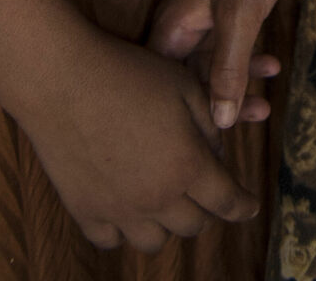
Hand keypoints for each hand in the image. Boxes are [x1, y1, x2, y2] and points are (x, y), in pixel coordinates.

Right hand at [20, 29, 258, 251]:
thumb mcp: (183, 85)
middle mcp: (157, 197)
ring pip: (154, 241)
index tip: (249, 208)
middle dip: (205, 210)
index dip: (243, 206)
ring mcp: (119, 210)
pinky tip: (125, 206)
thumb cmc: (130, 73)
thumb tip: (217, 151)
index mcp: (187, 165)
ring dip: (166, 224)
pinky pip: (111, 240)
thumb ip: (208, 123)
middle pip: (193, 225)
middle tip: (202, 192)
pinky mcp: (85, 212)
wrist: (66, 80)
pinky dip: (123, 229)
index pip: (226, 200)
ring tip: (164, 200)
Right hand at [149, 0, 312, 131]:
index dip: (183, 122)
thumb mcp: (241, 15)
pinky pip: (231, 48)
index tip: (206, 150)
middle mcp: (183, 24)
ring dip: (237, 86)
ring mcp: (207, 15)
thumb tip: (220, 125)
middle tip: (246, 128)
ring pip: (212, 67)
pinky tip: (272, 70)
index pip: (164, 88)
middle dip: (215, 108)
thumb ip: (228, 69)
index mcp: (173, 25)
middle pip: (186, 82)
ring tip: (265, 108)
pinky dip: (248, 62)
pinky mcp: (230, 7)